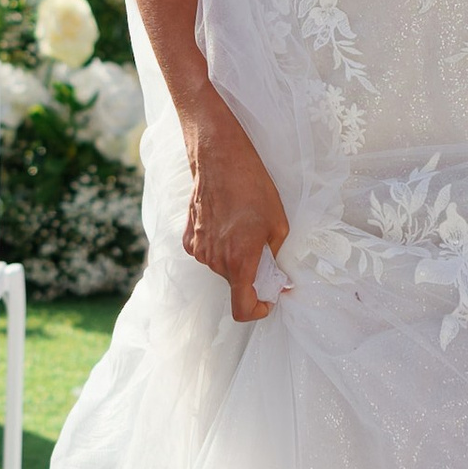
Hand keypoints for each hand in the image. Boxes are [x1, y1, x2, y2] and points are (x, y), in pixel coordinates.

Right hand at [181, 94, 288, 319]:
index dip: (258, 309)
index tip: (269, 298)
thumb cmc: (253, 187)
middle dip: (252, 276)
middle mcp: (214, 260)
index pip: (243, 309)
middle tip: (265, 251)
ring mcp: (199, 250)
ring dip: (236, 259)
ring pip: (222, 268)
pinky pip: (208, 254)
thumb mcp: (278, 224)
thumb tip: (277, 276)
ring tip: (245, 229)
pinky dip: (221, 247)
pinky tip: (228, 223)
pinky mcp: (189, 238)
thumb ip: (276, 257)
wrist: (219, 159)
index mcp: (239, 261)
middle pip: (235, 285)